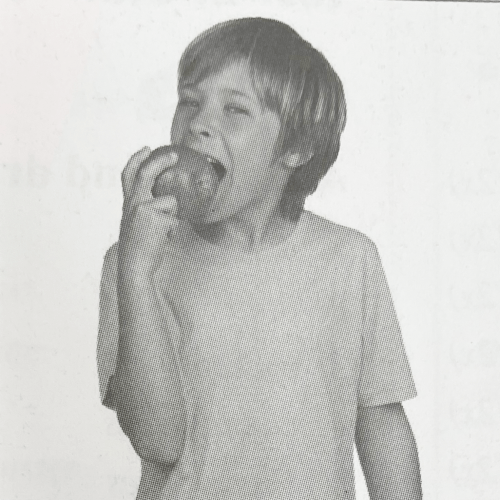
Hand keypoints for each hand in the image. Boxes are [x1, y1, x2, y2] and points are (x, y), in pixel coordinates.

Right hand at [118, 146, 178, 278]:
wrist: (135, 266)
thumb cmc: (139, 249)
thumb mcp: (136, 224)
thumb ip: (146, 210)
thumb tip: (169, 201)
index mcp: (128, 204)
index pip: (128, 174)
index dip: (137, 159)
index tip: (146, 148)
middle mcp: (133, 202)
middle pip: (147, 173)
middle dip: (161, 160)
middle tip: (175, 156)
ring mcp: (144, 208)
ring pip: (171, 202)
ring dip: (172, 218)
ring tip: (162, 233)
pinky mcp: (156, 217)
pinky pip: (175, 219)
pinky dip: (173, 230)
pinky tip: (163, 239)